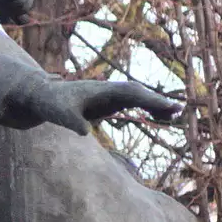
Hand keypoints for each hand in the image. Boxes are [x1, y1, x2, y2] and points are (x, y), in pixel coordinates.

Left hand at [16, 78, 181, 135]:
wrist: (41, 96)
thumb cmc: (49, 104)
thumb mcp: (58, 115)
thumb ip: (71, 122)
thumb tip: (83, 132)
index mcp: (100, 90)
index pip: (130, 93)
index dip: (149, 100)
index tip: (166, 106)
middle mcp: (108, 89)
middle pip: (139, 92)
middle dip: (158, 101)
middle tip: (179, 111)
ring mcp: (109, 95)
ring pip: (139, 97)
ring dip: (156, 104)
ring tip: (176, 115)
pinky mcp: (108, 102)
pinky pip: (133, 103)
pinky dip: (148, 108)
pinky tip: (159, 118)